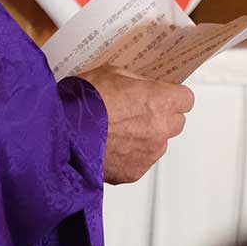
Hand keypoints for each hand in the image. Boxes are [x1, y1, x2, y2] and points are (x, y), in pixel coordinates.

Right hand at [78, 69, 193, 183]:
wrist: (60, 133)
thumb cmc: (83, 102)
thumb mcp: (112, 73)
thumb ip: (138, 82)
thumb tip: (146, 86)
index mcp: (160, 101)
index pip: (186, 99)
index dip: (173, 96)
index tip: (164, 95)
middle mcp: (160, 129)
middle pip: (177, 122)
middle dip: (163, 116)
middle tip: (138, 111)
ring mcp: (149, 153)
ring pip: (159, 143)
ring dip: (147, 137)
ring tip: (119, 130)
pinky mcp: (134, 172)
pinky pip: (141, 161)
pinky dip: (131, 155)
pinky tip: (111, 145)